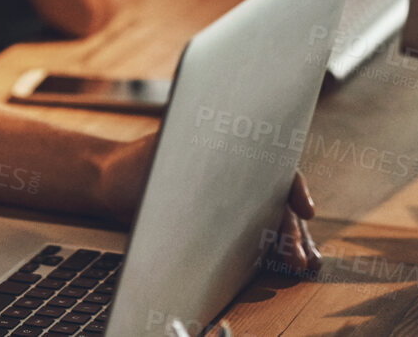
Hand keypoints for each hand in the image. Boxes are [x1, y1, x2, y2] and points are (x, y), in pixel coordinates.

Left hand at [97, 135, 322, 277]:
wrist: (113, 182)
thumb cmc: (138, 162)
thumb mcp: (162, 153)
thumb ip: (187, 154)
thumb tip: (215, 165)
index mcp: (234, 152)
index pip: (274, 167)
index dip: (294, 188)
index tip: (304, 209)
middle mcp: (240, 175)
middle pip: (276, 201)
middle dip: (292, 229)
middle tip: (299, 256)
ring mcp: (234, 201)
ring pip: (273, 220)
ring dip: (291, 242)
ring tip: (303, 264)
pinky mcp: (223, 226)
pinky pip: (254, 237)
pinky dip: (273, 251)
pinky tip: (288, 265)